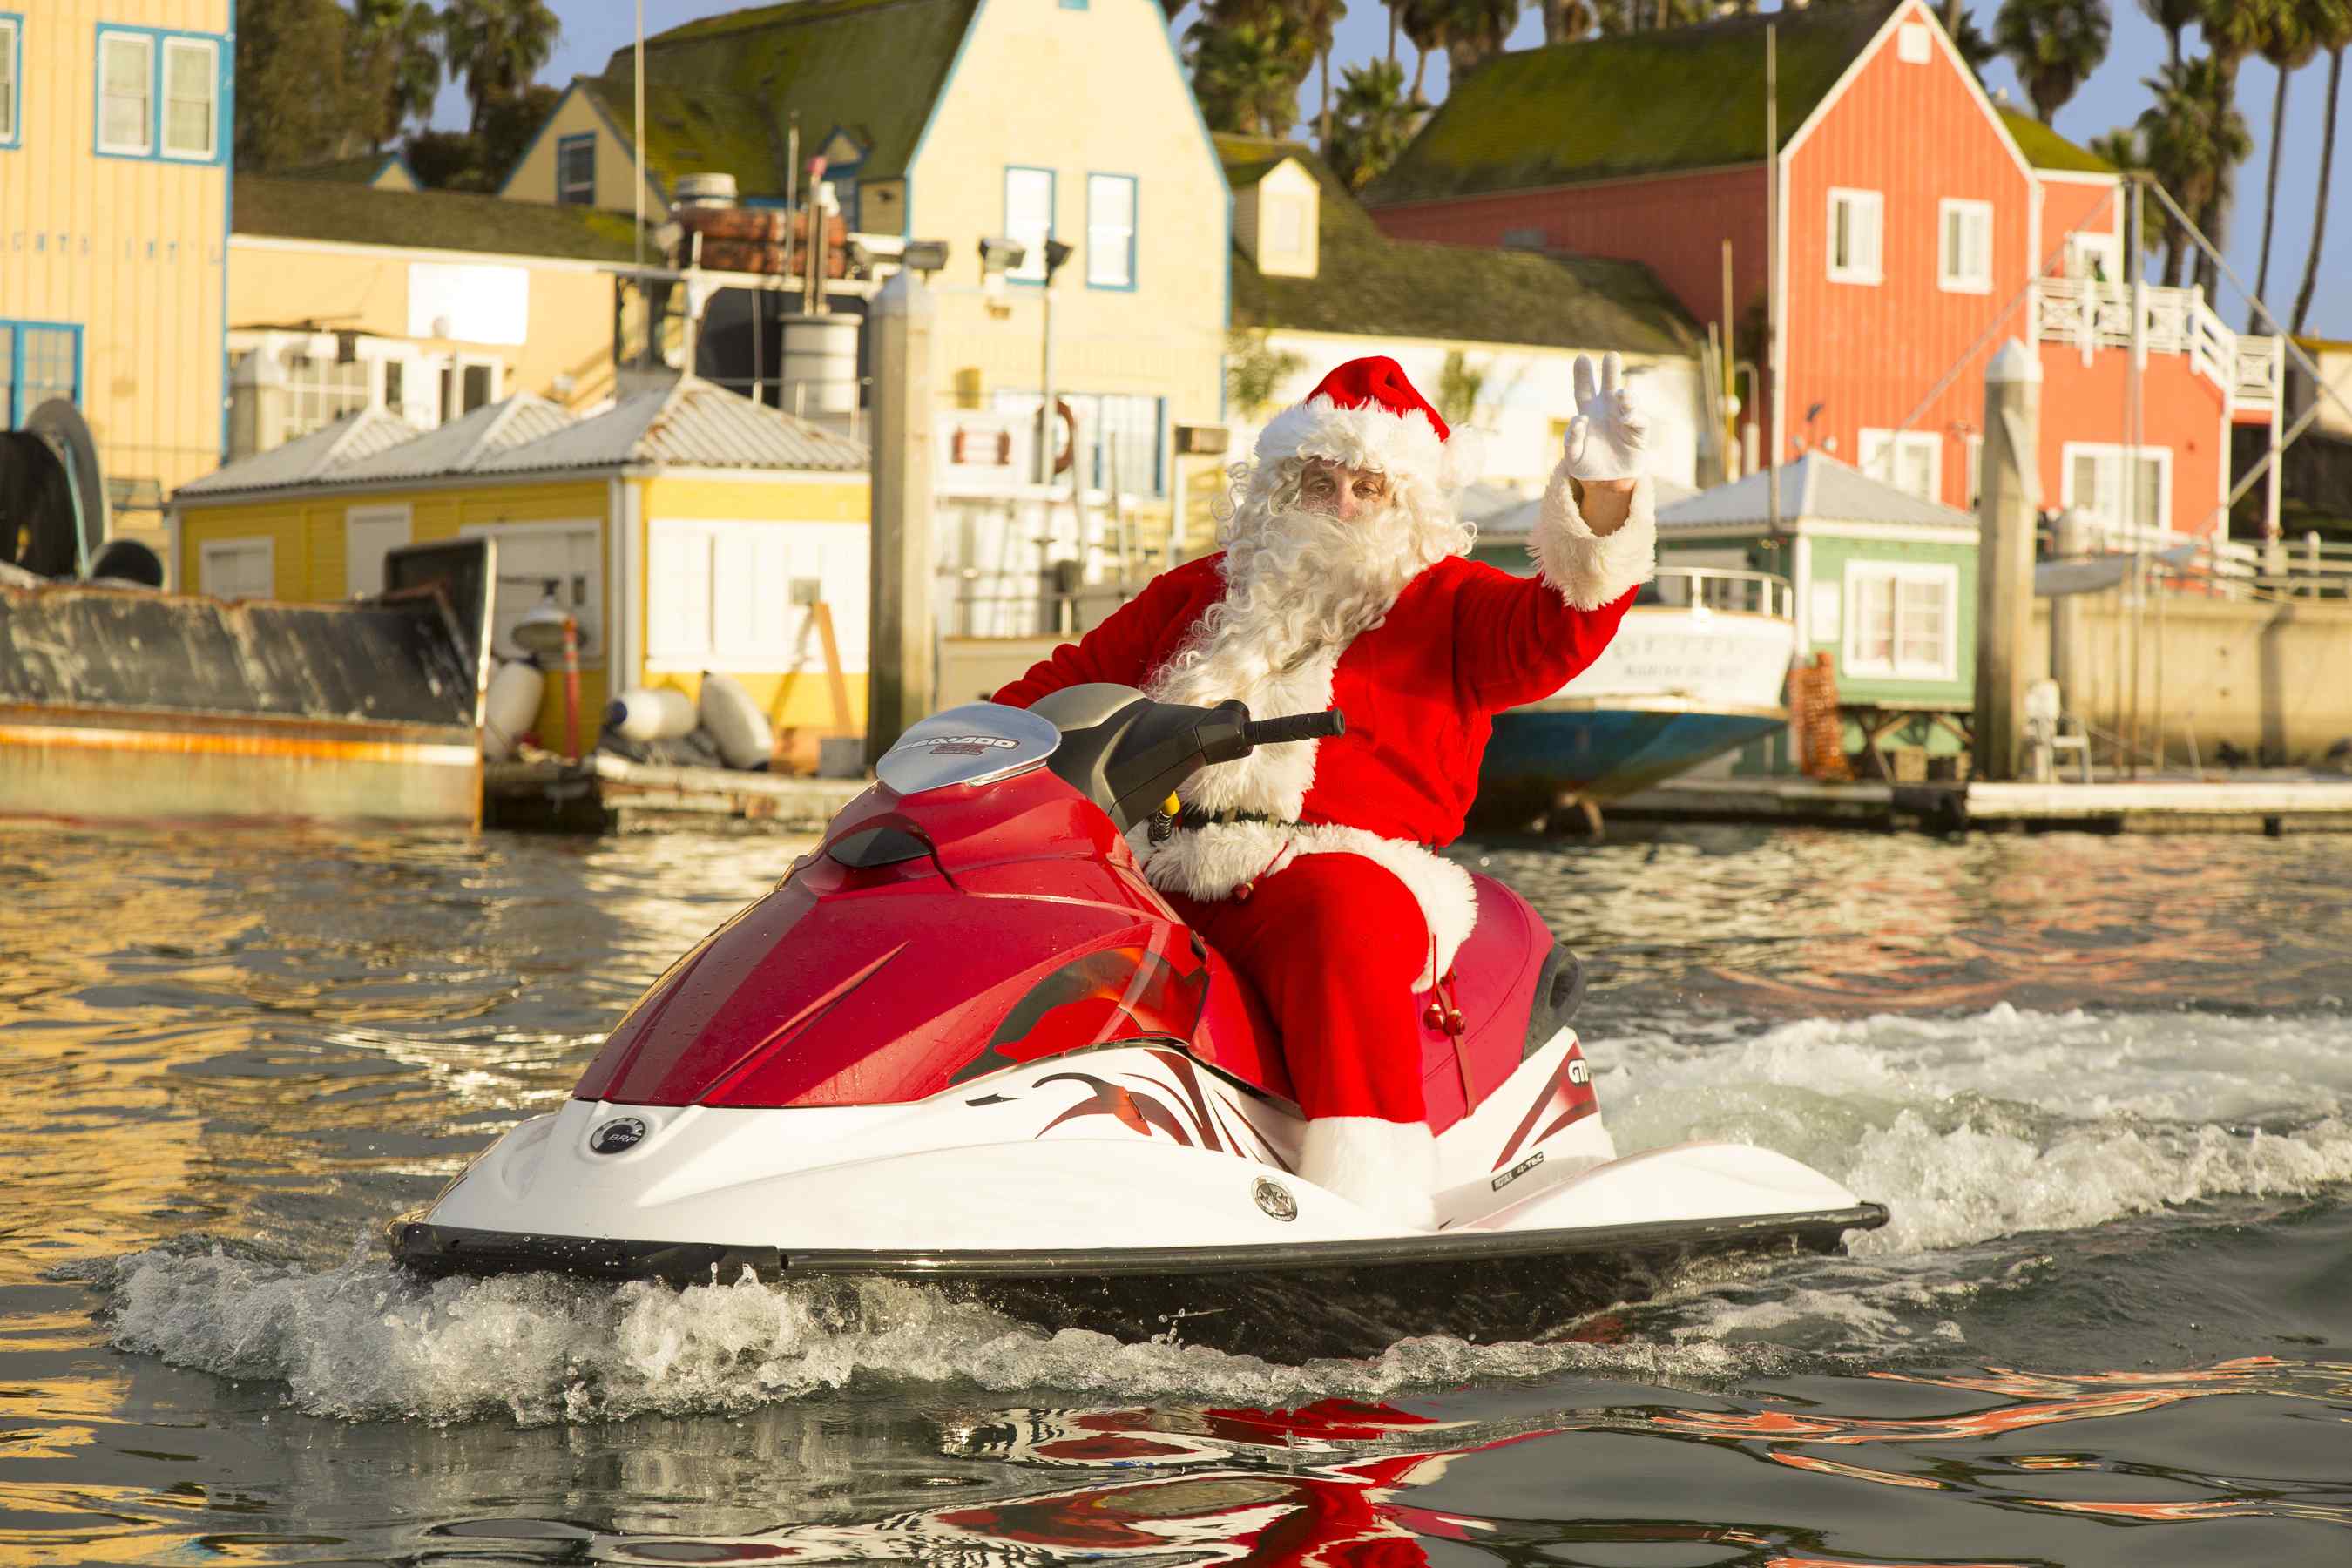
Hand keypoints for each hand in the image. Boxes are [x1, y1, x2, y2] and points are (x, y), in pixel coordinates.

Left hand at [1562, 352, 1646, 482]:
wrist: (1606, 482)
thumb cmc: (1587, 464)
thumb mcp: (1572, 456)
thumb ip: (1571, 439)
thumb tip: (1579, 419)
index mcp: (1588, 411)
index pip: (1583, 390)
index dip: (1582, 374)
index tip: (1582, 357)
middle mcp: (1607, 410)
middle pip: (1610, 385)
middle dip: (1611, 370)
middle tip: (1612, 356)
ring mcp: (1624, 418)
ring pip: (1627, 399)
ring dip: (1626, 395)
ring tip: (1621, 395)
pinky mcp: (1638, 431)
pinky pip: (1638, 420)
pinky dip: (1633, 416)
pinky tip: (1626, 419)